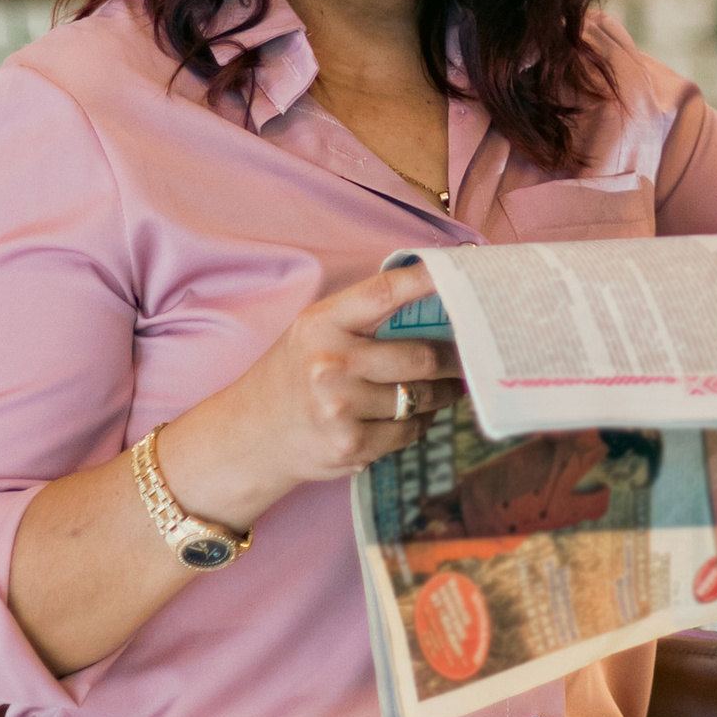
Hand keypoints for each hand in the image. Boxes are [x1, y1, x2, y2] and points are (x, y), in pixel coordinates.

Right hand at [171, 262, 460, 524]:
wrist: (248, 436)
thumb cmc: (292, 376)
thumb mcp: (312, 333)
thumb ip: (363, 319)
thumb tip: (436, 304)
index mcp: (322, 324)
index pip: (383, 293)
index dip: (426, 280)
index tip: (462, 270)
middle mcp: (330, 363)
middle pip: (421, 357)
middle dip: (454, 360)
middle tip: (469, 357)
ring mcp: (340, 408)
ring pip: (420, 398)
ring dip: (439, 395)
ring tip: (440, 390)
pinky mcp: (350, 446)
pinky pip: (409, 432)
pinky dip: (415, 424)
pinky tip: (403, 417)